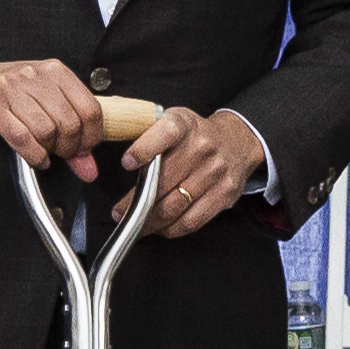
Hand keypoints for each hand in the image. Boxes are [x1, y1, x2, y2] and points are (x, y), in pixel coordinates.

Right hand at [0, 53, 110, 176]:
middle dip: (70, 148)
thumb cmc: (6, 92)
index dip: (92, 136)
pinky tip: (37, 158)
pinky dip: (34, 156)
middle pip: (70, 122)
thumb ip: (71, 133)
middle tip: (63, 153)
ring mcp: (12, 89)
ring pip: (47, 131)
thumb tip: (89, 168)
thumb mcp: (43, 103)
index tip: (85, 148)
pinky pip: (22, 138)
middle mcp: (35, 75)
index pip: (90, 107)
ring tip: (47, 152)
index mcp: (55, 71)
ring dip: (50, 151)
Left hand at [121, 105, 271, 236]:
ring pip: (174, 206)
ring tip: (134, 223)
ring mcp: (215, 173)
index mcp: (185, 124)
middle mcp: (202, 147)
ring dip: (149, 220)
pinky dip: (170, 229)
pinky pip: (191, 221)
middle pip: (163, 181)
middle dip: (135, 201)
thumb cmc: (195, 135)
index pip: (165, 133)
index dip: (144, 149)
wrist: (236, 142)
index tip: (127, 162)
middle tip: (118, 211)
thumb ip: (143, 128)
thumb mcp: (172, 119)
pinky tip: (159, 226)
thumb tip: (113, 132)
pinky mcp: (224, 195)